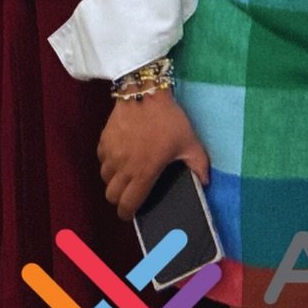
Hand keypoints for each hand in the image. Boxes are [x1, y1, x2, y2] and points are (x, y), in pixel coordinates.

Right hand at [98, 91, 209, 220]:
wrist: (145, 93)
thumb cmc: (168, 120)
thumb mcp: (189, 141)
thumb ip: (198, 163)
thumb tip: (205, 183)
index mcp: (143, 173)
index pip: (127, 205)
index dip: (128, 214)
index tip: (132, 213)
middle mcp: (122, 168)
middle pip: (111, 196)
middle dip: (120, 198)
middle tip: (131, 192)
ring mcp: (110, 155)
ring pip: (105, 179)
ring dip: (114, 180)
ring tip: (127, 173)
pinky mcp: (103, 142)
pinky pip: (102, 161)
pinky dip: (108, 163)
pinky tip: (121, 155)